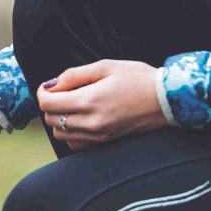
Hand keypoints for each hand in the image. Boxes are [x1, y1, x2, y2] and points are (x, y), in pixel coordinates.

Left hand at [37, 60, 167, 150]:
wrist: (166, 100)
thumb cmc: (137, 78)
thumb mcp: (105, 66)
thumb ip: (74, 75)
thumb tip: (51, 84)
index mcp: (88, 101)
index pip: (47, 104)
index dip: (43, 92)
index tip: (51, 85)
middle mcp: (90, 122)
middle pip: (51, 119)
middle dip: (51, 104)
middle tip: (63, 92)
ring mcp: (98, 136)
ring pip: (60, 134)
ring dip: (59, 119)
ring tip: (73, 105)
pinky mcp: (105, 142)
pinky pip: (75, 144)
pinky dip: (71, 133)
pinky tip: (81, 119)